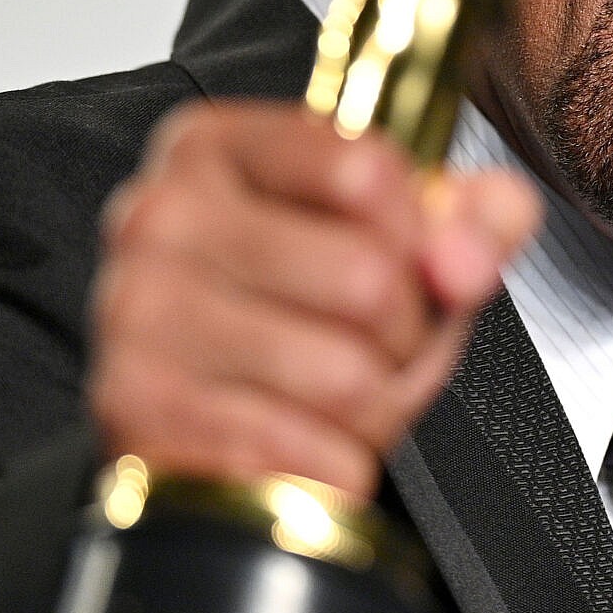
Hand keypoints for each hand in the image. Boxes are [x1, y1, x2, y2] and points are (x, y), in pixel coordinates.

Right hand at [90, 101, 540, 498]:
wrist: (200, 440)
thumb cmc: (291, 326)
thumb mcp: (394, 253)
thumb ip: (467, 222)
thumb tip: (471, 253)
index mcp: (215, 148)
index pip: (367, 168)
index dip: (421, 232)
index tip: (407, 256)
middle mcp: (162, 215)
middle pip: (369, 275)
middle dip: (406, 335)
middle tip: (373, 348)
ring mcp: (142, 310)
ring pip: (345, 374)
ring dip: (373, 408)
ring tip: (335, 401)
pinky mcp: (144, 409)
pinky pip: (310, 449)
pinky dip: (333, 464)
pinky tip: (297, 445)